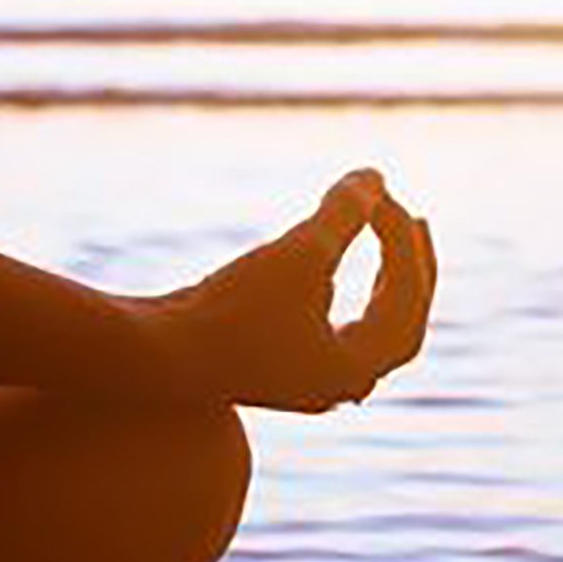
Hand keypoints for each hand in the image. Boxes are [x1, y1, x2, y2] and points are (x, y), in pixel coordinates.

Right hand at [140, 169, 436, 411]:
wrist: (149, 358)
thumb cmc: (229, 309)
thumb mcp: (296, 253)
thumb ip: (342, 215)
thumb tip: (375, 176)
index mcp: (354, 368)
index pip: (402, 296)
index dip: (400, 240)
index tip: (380, 192)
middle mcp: (337, 385)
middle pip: (398, 323)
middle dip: (409, 268)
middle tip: (413, 218)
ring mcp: (305, 382)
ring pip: (366, 332)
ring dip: (380, 281)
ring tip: (384, 232)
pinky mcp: (272, 368)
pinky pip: (330, 333)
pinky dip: (342, 296)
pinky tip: (323, 269)